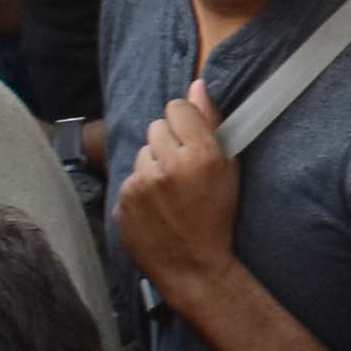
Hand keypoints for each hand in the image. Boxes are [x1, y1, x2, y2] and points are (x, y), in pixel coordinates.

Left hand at [110, 81, 242, 290]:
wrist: (194, 265)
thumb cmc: (217, 216)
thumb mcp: (227, 169)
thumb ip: (211, 123)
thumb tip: (196, 85)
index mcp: (201, 155)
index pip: (177, 107)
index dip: (185, 122)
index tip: (191, 138)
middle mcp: (169, 165)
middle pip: (157, 127)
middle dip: (168, 143)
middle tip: (181, 170)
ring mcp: (142, 184)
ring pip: (142, 153)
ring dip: (153, 165)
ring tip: (169, 191)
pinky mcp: (123, 200)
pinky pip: (130, 178)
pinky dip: (141, 189)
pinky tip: (156, 206)